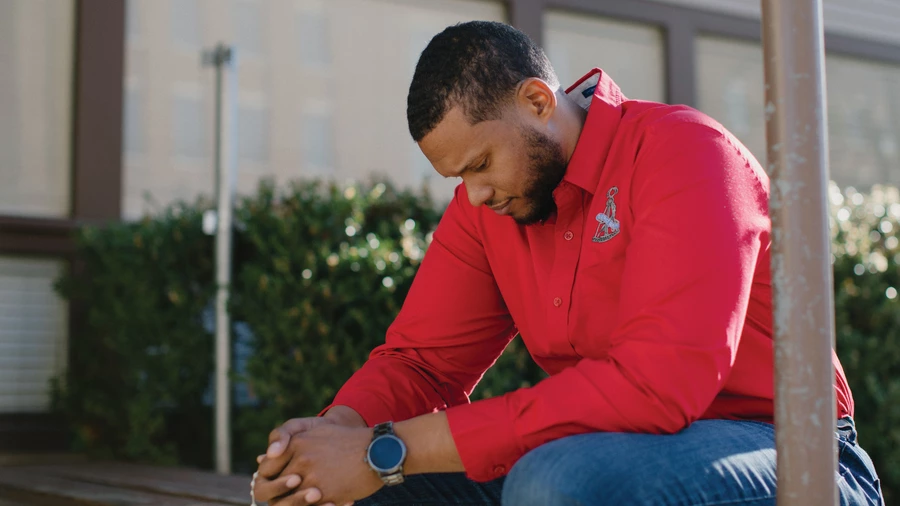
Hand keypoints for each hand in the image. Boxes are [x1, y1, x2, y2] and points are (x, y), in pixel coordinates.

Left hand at [256, 423, 382, 505]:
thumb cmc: (349, 441)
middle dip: (276, 498)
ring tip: (309, 500)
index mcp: (296, 443)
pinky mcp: (323, 493)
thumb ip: (290, 445)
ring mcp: (310, 477)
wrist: (378, 450)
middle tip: (289, 497)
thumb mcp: (319, 434)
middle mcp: (299, 459)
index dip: (267, 481)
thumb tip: (262, 459)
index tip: (274, 485)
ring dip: (293, 504)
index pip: (266, 469)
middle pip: (270, 489)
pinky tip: (326, 505)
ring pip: (287, 502)